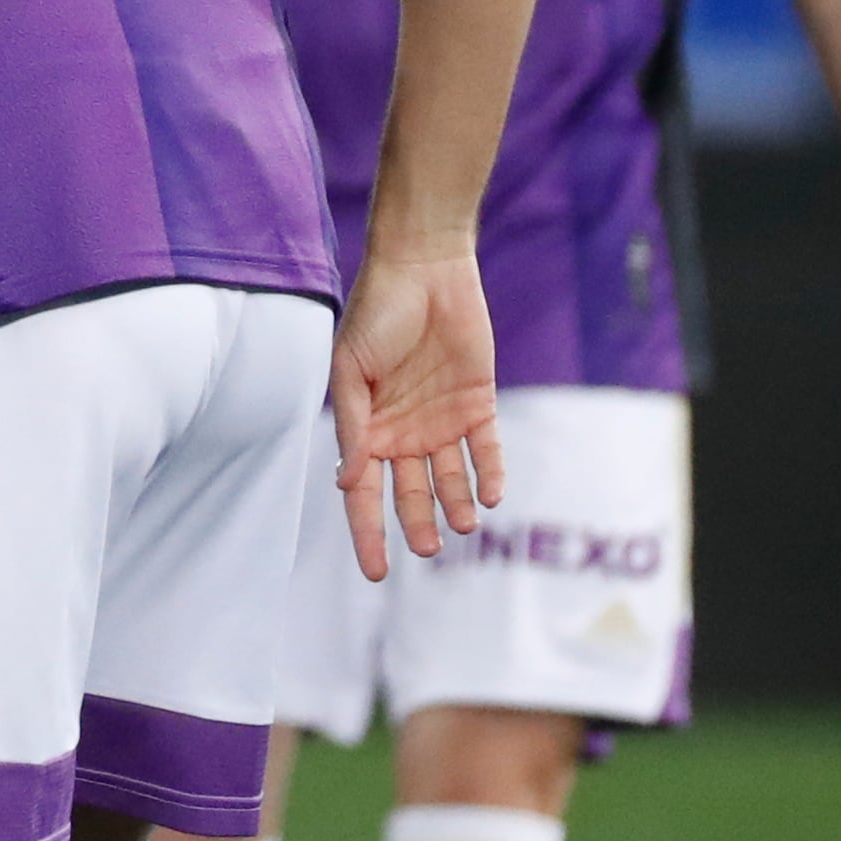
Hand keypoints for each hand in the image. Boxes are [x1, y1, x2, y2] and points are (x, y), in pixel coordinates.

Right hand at [330, 244, 503, 578]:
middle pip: (409, 494)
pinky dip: (490, 473)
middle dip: (418, 526)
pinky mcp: (477, 403)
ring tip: (465, 526)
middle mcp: (403, 431)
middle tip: (429, 550)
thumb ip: (351, 425)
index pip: (363, 493)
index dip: (367, 534)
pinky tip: (492, 496)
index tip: (376, 573)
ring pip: (450, 480)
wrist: (424, 268)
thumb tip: (348, 480)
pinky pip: (486, 449)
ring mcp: (441, 420)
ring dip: (457, 505)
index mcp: (366, 427)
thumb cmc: (376, 312)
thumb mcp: (350, 370)